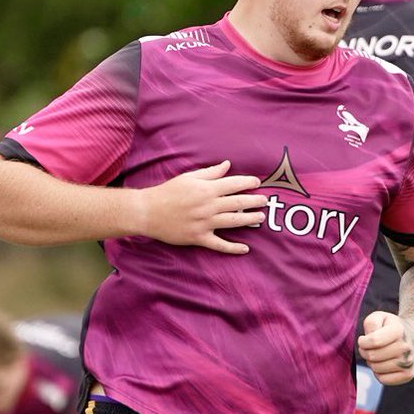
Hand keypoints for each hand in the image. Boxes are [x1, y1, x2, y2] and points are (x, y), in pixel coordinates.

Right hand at [138, 161, 265, 253]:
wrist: (147, 212)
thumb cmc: (168, 192)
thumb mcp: (188, 178)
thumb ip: (210, 173)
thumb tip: (228, 165)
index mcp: (206, 189)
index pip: (233, 184)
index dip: (248, 182)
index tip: (258, 182)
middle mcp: (208, 206)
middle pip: (238, 203)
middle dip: (254, 201)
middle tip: (266, 200)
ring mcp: (204, 223)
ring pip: (233, 221)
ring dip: (249, 219)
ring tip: (261, 217)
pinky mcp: (198, 238)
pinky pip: (219, 244)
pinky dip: (233, 248)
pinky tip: (245, 249)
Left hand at [358, 312, 413, 384]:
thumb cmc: (392, 327)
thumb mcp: (381, 317)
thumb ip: (371, 323)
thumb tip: (368, 339)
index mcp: (399, 330)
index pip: (373, 341)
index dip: (362, 342)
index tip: (363, 339)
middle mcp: (406, 347)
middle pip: (372, 356)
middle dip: (365, 352)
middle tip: (369, 348)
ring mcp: (409, 362)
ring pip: (376, 368)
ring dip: (371, 362)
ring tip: (377, 355)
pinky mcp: (408, 374)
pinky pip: (383, 379)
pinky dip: (378, 373)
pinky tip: (383, 364)